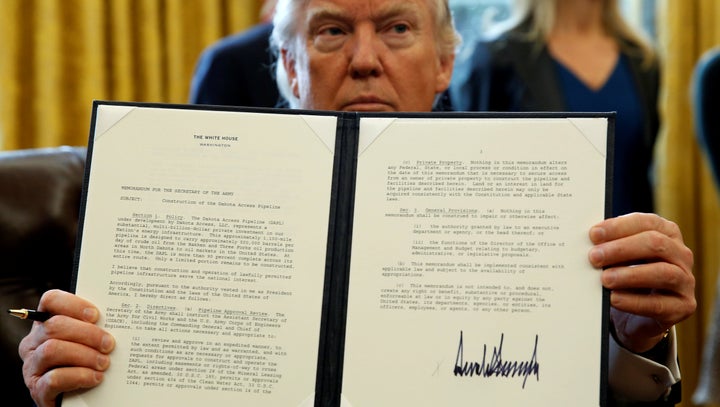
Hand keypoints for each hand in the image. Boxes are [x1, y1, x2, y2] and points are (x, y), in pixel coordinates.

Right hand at [19, 289, 114, 406]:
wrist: (74, 399)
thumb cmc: (82, 362)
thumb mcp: (85, 342)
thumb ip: (92, 328)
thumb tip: (117, 320)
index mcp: (45, 324)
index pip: (51, 301)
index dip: (73, 304)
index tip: (96, 315)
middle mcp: (34, 343)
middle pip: (54, 326)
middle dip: (87, 333)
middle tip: (109, 343)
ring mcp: (32, 366)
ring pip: (52, 350)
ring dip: (84, 355)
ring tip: (104, 363)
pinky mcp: (37, 389)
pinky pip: (54, 379)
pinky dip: (79, 376)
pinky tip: (95, 378)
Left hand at [588, 213, 695, 352]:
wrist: (638, 316)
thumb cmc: (627, 277)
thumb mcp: (619, 259)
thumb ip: (609, 248)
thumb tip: (587, 243)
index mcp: (666, 234)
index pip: (647, 223)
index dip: (620, 227)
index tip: (594, 234)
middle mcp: (681, 255)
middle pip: (656, 244)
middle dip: (621, 249)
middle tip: (594, 257)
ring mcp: (685, 281)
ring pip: (663, 273)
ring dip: (630, 275)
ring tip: (605, 279)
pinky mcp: (683, 307)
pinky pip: (659, 304)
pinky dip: (634, 301)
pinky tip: (614, 299)